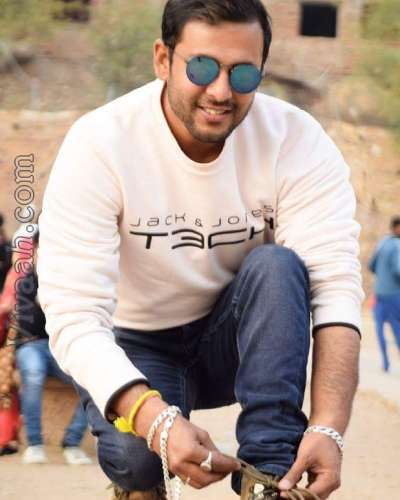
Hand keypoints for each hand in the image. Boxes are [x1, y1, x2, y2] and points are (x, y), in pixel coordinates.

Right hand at [114, 385, 240, 489]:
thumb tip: (224, 460)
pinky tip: (209, 472)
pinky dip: (202, 480)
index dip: (227, 465)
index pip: (213, 462)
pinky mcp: (174, 473)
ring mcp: (176, 470)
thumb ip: (212, 448)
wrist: (158, 427)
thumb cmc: (180, 426)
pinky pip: (191, 482)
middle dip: (221, 475)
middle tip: (230, 469)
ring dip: (212, 480)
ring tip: (221, 471)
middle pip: (207, 478)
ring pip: (199, 484)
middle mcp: (182, 464)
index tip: (237, 465)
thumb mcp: (200, 433)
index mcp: (190, 451)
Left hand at [278, 432, 341, 499]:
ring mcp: (329, 482)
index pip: (312, 495)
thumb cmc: (317, 441)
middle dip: (298, 497)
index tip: (281, 493)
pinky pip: (313, 488)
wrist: (326, 429)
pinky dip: (303, 489)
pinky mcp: (323, 478)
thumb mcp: (304, 457)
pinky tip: (292, 486)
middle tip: (283, 493)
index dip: (296, 496)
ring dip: (300, 494)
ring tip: (286, 491)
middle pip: (314, 498)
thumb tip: (282, 488)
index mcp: (330, 480)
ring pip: (313, 495)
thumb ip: (294, 474)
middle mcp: (332, 484)